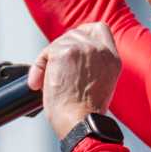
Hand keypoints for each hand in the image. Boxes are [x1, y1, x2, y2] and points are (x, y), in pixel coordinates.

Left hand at [28, 22, 120, 141]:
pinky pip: (45, 53)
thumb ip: (94, 64)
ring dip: (49, 61)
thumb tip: (73, 56)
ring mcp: (82, 48)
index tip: (74, 46)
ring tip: (47, 83)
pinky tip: (39, 84)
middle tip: (56, 71)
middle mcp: (99, 49)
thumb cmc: (86, 112)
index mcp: (112, 57)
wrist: (80, 123)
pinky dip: (38, 68)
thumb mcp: (102, 82)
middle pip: (74, 34)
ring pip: (58, 43)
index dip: (83, 33)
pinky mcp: (64, 52)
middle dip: (61, 50)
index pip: (100, 29)